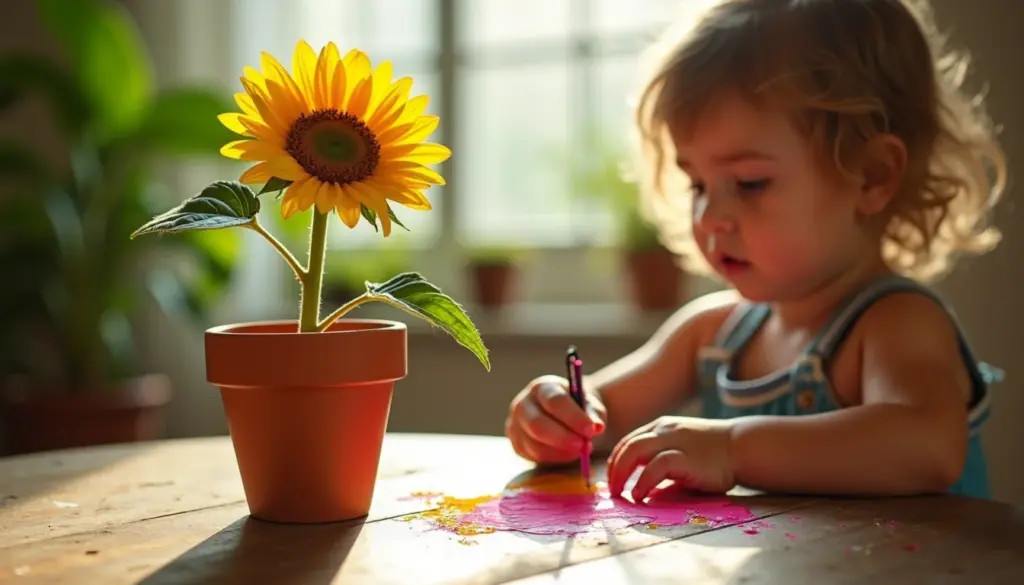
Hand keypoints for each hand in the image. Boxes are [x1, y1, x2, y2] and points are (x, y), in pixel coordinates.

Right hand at [505, 374, 606, 463]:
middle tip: (585, 446)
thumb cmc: (577, 407)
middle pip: (537, 425)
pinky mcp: (516, 444)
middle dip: (563, 438)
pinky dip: (555, 457)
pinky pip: (534, 456)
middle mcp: (523, 404)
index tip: (592, 430)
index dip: (573, 417)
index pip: (554, 401)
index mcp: (542, 387)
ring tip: (581, 449)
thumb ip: (593, 414)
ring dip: (561, 450)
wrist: (562, 414)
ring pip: (535, 444)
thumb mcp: (588, 405)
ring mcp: (515, 425)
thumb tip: (597, 427)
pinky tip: (569, 452)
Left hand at [607, 416, 734, 501]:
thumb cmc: (714, 457)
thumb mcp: (682, 454)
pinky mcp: (686, 457)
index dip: (616, 461)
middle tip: (611, 490)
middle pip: (627, 446)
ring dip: (620, 473)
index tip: (612, 480)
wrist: (742, 447)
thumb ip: (661, 466)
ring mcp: (674, 442)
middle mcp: (663, 431)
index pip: (628, 441)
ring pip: (635, 450)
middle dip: (613, 469)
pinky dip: (643, 481)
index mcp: (661, 428)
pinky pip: (656, 465)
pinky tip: (640, 495)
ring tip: (619, 494)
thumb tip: (644, 491)